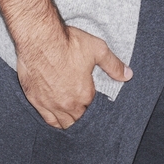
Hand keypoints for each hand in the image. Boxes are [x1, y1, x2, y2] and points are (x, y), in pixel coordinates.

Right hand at [17, 25, 132, 128]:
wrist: (40, 39)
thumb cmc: (67, 43)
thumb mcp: (97, 49)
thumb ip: (113, 65)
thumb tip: (128, 74)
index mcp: (84, 94)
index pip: (94, 110)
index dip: (95, 106)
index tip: (95, 102)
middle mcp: (68, 104)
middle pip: (79, 121)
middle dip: (84, 117)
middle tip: (85, 111)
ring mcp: (50, 104)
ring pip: (63, 124)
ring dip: (70, 122)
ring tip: (74, 118)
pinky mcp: (36, 101)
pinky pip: (47, 120)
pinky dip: (54, 122)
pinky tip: (57, 120)